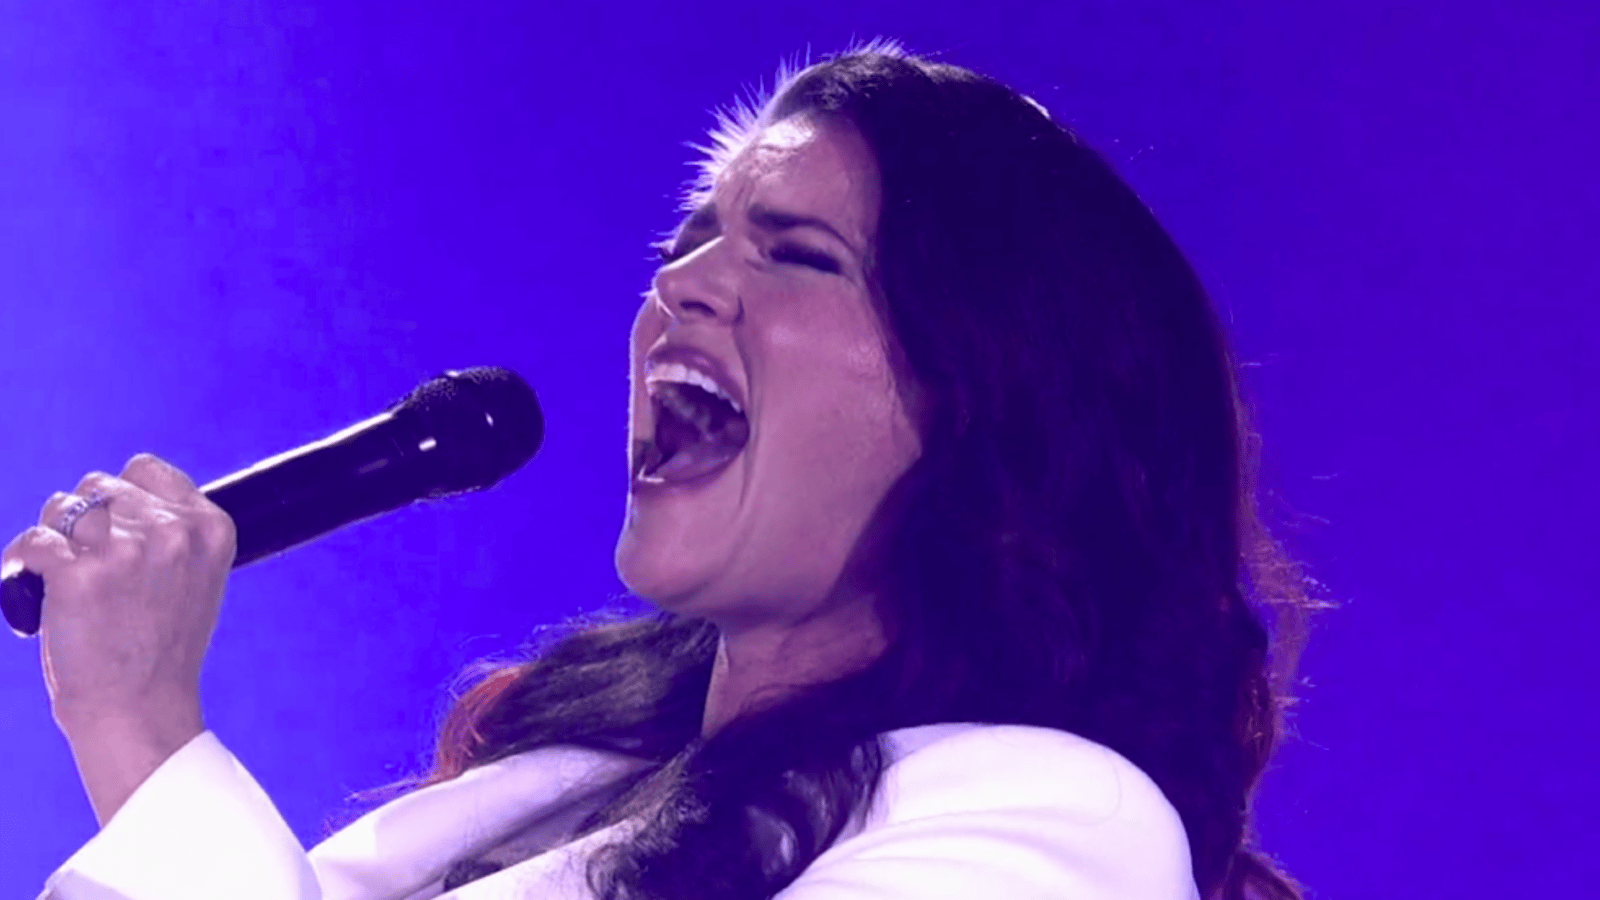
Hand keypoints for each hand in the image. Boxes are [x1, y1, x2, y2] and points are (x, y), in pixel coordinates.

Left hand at [2, 453, 234, 821]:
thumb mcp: (196, 579)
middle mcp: (172, 532)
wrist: (138, 710)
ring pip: (63, 506)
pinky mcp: (78, 575)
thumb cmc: (161, 648)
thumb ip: (172, 533)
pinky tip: (32, 584)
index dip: (124, 496)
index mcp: (210, 528)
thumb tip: (115, 495)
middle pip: (101, 485)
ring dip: (53, 534)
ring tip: (59, 572)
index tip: (116, 529)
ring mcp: (125, 551)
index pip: (147, 469)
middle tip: (86, 561)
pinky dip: (22, 561)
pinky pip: (34, 541)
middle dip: (85, 518)